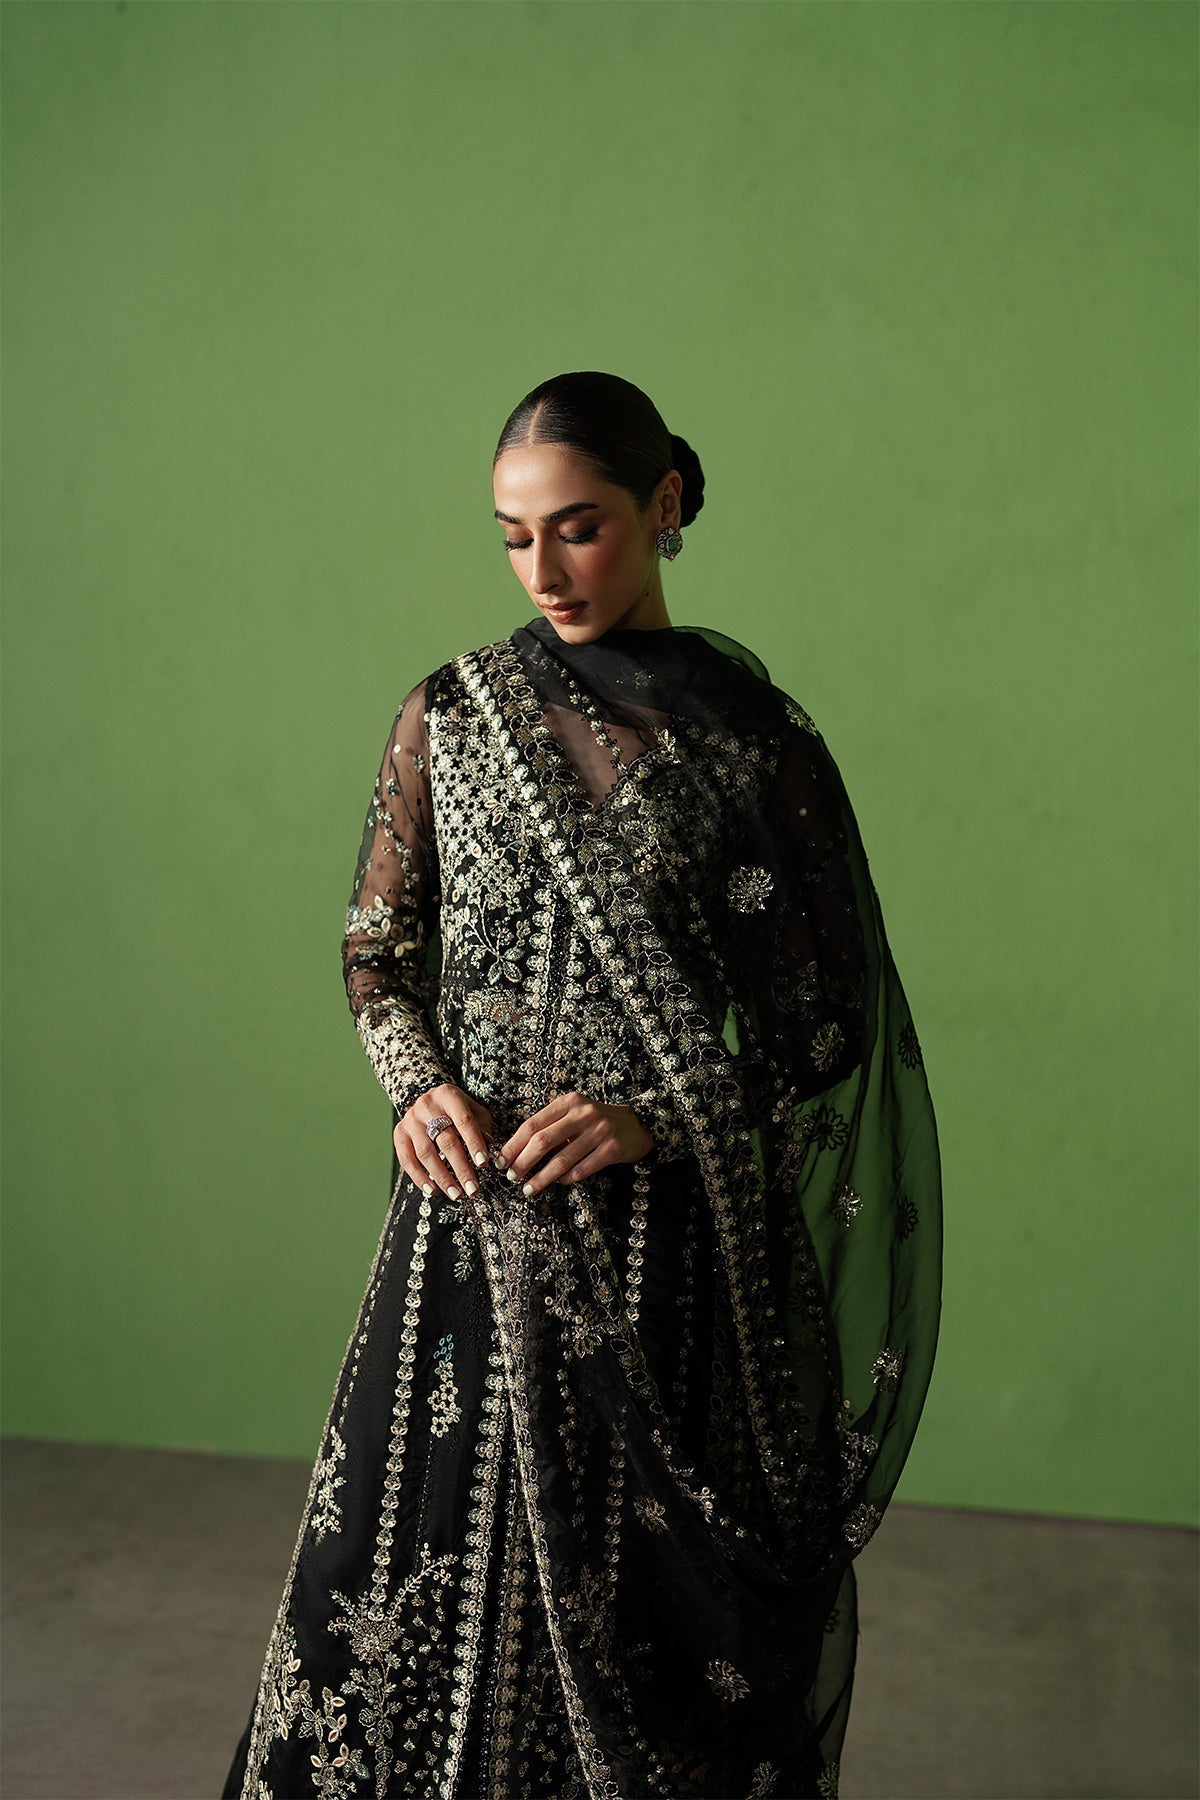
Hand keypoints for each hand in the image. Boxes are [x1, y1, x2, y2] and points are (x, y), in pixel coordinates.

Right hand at [395, 1084, 495, 1201]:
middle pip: (445, 1140)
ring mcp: (410, 1119)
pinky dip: (419, 1177)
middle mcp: (427, 1105)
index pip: (464, 1121)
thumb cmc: (457, 1109)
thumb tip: (488, 1147)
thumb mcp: (473, 1110)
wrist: (428, 1100)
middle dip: (461, 1168)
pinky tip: (432, 1190)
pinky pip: (407, 1159)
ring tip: (456, 1194)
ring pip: (426, 1153)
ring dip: (442, 1177)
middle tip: (472, 1189)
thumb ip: (482, 1126)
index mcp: (449, 1095)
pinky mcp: (399, 1133)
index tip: (483, 1163)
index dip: (474, 1143)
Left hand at [498, 1091, 653, 1195]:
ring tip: (528, 1189)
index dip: (513, 1145)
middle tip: (511, 1177)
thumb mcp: (575, 1114)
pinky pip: (581, 1170)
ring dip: (541, 1178)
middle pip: (543, 1141)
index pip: (532, 1124)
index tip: (501, 1161)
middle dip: (523, 1162)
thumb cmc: (597, 1122)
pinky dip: (566, 1179)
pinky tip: (558, 1183)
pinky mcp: (612, 1149)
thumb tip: (518, 1152)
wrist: (638, 1125)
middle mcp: (583, 1114)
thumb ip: (552, 1126)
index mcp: (569, 1102)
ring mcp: (599, 1131)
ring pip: (561, 1160)